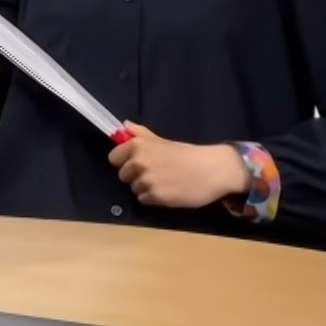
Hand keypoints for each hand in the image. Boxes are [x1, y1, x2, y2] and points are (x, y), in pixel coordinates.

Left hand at [107, 122, 249, 208]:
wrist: (212, 170)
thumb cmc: (187, 154)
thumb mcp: (162, 141)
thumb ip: (141, 134)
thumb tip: (124, 125)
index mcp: (138, 146)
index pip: (113, 158)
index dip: (123, 161)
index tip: (135, 162)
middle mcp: (138, 162)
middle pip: (122, 175)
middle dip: (135, 175)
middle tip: (155, 172)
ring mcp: (146, 181)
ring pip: (134, 189)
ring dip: (146, 187)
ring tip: (164, 181)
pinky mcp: (156, 197)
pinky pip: (144, 200)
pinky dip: (153, 198)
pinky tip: (167, 191)